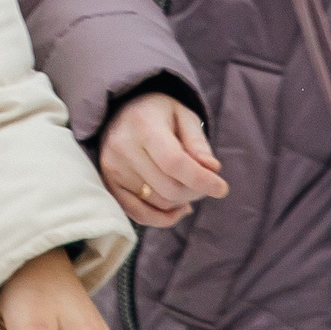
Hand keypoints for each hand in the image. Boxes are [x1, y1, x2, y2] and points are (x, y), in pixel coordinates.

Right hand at [99, 91, 228, 227]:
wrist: (120, 111)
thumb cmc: (158, 113)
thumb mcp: (183, 115)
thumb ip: (197, 142)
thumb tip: (212, 170)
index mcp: (143, 125)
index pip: (174, 163)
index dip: (201, 180)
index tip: (222, 188)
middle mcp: (122, 148)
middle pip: (168, 188)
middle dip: (196, 191)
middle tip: (206, 183)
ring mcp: (112, 169)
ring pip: (158, 203)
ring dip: (181, 202)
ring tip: (190, 188)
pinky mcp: (108, 184)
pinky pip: (139, 214)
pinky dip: (163, 218)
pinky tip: (179, 208)